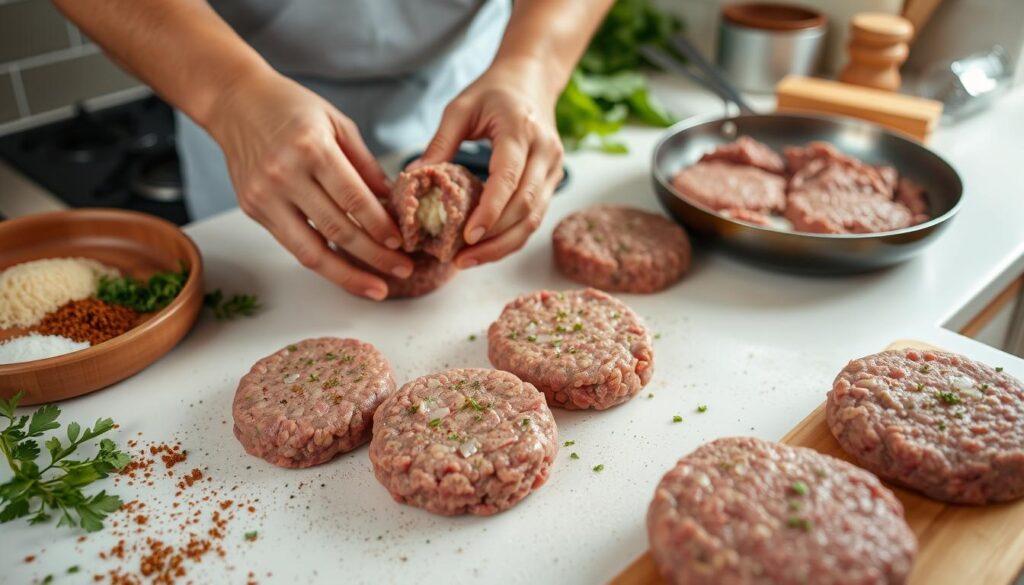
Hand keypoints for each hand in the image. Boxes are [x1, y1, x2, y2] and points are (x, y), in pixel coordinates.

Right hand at [206, 70, 412, 299]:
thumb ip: (365, 165)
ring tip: (377, 288)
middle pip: (337, 229)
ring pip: (311, 251)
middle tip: (403, 270)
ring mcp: (264, 196)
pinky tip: (346, 269)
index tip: (402, 244)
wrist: (234, 101)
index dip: (380, 226)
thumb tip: (392, 203)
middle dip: (374, 256)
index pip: (353, 199)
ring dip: (348, 274)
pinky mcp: (252, 209)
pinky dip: (322, 261)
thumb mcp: (337, 123)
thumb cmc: (291, 107)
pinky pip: (293, 245)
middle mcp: (285, 174)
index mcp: (311, 148)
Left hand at [415, 57, 564, 267]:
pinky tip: (484, 249)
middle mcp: (545, 152)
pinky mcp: (553, 182)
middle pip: (525, 207)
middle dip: (493, 239)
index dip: (490, 211)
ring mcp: (555, 169)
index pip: (509, 178)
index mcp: (521, 130)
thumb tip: (412, 179)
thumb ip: (440, 143)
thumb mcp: (460, 108)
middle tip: (459, 259)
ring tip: (467, 261)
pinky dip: (510, 237)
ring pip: (534, 219)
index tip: (466, 236)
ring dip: (502, 245)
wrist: (533, 80)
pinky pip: (535, 218)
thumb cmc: (493, 92)